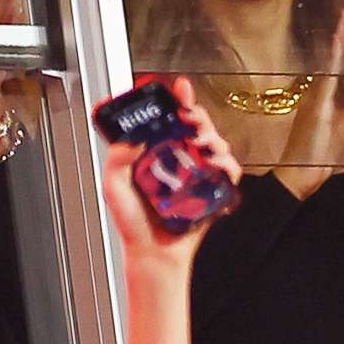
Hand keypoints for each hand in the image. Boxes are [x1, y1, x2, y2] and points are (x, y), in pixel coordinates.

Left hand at [99, 76, 240, 266]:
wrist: (154, 254)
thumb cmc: (133, 224)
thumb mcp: (114, 187)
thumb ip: (117, 159)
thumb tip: (130, 138)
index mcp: (153, 152)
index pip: (165, 118)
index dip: (173, 100)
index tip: (176, 88)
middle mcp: (177, 158)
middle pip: (195, 124)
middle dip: (196, 114)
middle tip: (190, 117)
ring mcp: (196, 172)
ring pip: (215, 141)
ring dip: (213, 137)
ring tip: (202, 144)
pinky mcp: (213, 189)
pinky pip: (229, 171)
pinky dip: (228, 166)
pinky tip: (217, 168)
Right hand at [274, 6, 343, 199]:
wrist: (297, 176)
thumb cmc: (316, 158)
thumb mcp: (343, 131)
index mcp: (326, 98)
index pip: (339, 65)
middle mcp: (319, 92)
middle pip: (334, 56)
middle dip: (343, 33)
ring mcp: (317, 96)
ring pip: (331, 60)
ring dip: (340, 38)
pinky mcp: (318, 103)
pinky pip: (328, 75)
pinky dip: (334, 57)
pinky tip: (339, 40)